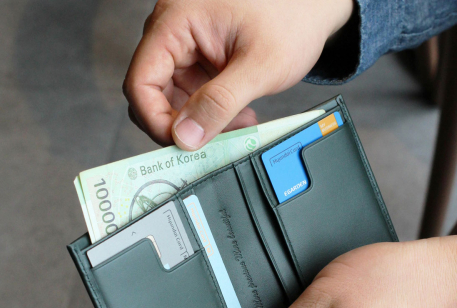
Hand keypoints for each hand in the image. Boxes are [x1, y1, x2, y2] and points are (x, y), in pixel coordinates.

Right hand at [123, 0, 353, 148]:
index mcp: (177, 22)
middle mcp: (175, 32)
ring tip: (236, 126)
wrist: (315, 3)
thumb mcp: (258, 66)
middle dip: (182, 125)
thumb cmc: (293, 14)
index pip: (142, 81)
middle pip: (153, 93)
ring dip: (201, 122)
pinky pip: (194, 94)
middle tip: (212, 142)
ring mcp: (188, 46)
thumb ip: (220, 103)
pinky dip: (212, 112)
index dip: (155, 120)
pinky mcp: (203, 59)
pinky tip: (237, 115)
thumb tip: (186, 137)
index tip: (181, 144)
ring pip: (175, 99)